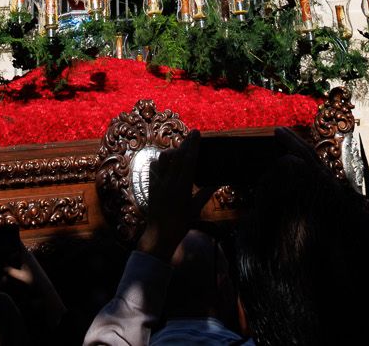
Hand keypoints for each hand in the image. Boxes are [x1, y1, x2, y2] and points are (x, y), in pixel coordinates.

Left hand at [139, 131, 202, 261]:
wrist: (159, 235)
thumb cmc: (180, 224)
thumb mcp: (195, 209)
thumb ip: (205, 193)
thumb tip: (217, 182)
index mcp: (181, 188)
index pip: (188, 161)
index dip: (193, 145)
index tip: (196, 133)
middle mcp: (168, 182)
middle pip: (177, 156)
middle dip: (185, 143)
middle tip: (193, 134)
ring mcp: (157, 183)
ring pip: (163, 158)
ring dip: (173, 151)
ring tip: (180, 150)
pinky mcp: (150, 185)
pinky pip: (154, 166)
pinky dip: (161, 161)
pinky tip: (167, 162)